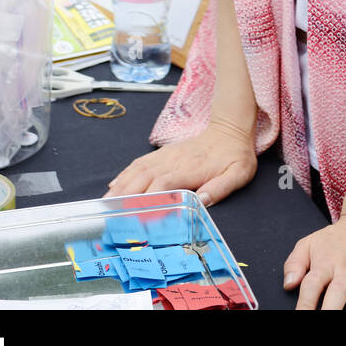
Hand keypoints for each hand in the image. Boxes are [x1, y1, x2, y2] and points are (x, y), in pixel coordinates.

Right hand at [104, 117, 256, 206]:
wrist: (230, 128)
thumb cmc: (235, 155)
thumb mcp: (238, 173)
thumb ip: (221, 188)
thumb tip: (202, 200)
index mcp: (191, 169)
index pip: (164, 184)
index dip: (149, 200)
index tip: (136, 216)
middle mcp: (174, 161)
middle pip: (144, 178)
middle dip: (126, 196)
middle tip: (110, 216)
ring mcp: (166, 155)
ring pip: (138, 170)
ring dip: (121, 186)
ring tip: (106, 204)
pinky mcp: (163, 153)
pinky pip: (140, 162)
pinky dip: (125, 174)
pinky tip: (115, 185)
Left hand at [283, 212, 345, 309]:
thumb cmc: (336, 240)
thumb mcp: (309, 243)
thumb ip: (294, 263)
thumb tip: (288, 285)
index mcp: (326, 263)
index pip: (311, 285)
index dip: (304, 305)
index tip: (300, 318)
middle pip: (337, 294)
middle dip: (330, 313)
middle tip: (324, 324)